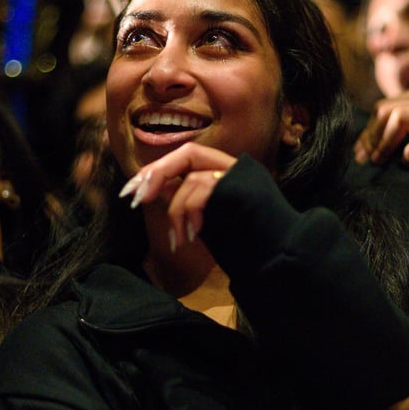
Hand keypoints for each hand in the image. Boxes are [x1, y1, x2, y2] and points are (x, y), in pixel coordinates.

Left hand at [119, 144, 235, 250]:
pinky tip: (192, 234)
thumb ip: (185, 199)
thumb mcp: (204, 219)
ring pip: (192, 176)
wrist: (277, 257)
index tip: (131, 191)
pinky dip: (190, 211)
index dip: (156, 171)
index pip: (185, 158)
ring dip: (176, 210)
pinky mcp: (240, 184)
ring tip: (178, 238)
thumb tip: (157, 187)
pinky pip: (203, 188)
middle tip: (136, 198)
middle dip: (157, 174)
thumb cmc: (243, 243)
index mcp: (224, 172)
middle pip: (187, 153)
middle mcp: (233, 166)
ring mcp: (239, 174)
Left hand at [353, 82, 408, 170]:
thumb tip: (364, 145)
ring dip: (386, 143)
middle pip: (387, 111)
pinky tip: (408, 160)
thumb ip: (402, 128)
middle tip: (371, 160)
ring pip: (401, 118)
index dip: (368, 131)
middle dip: (373, 137)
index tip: (361, 154)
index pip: (383, 107)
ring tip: (384, 161)